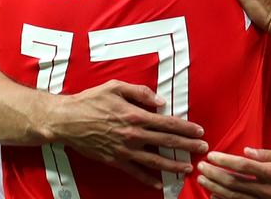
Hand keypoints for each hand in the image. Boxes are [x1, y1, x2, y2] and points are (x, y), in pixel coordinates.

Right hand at [49, 80, 208, 188]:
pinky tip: (160, 182)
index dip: (186, 128)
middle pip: (166, 142)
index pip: (168, 123)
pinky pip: (135, 172)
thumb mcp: (116, 87)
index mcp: (136, 115)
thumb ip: (140, 92)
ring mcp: (125, 150)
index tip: (199, 131)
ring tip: (188, 168)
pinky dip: (148, 178)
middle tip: (203, 149)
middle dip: (187, 146)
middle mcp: (133, 135)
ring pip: (155, 160)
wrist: (67, 120)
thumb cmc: (91, 100)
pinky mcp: (115, 160)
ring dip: (173, 165)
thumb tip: (160, 102)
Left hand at [198, 148, 270, 198]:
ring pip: (235, 196)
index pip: (244, 166)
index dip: (225, 160)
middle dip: (215, 174)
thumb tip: (248, 150)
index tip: (212, 155)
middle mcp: (268, 189)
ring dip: (216, 188)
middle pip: (235, 182)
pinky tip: (215, 195)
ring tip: (203, 180)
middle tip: (201, 167)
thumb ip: (269, 154)